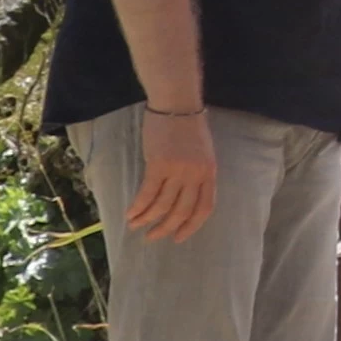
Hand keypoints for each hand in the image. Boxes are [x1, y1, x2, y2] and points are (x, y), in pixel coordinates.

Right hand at [125, 108, 219, 241]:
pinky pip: (147, 193)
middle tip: (152, 237)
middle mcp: (196, 175)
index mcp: (210, 173)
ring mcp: (178, 171)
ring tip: (135, 226)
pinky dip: (138, 207)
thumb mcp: (202, 153)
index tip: (177, 237)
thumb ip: (197, 175)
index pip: (204, 208)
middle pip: (182, 211)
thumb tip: (182, 198)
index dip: (190, 226)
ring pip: (162, 205)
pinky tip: (130, 214)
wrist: (177, 102)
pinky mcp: (159, 165)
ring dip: (147, 219)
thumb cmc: (188, 125)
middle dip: (165, 228)